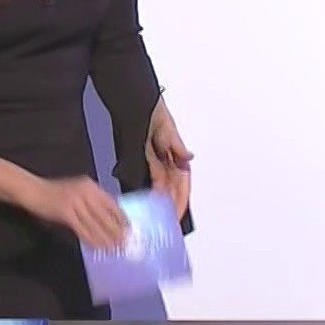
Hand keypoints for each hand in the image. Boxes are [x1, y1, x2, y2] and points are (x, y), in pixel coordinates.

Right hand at [27, 176, 129, 251]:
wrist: (33, 190)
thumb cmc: (54, 192)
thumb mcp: (76, 191)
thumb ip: (91, 201)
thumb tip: (107, 219)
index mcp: (90, 186)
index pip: (111, 203)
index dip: (121, 218)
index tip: (129, 229)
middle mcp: (86, 192)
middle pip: (105, 215)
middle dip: (116, 231)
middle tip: (125, 243)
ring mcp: (76, 202)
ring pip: (95, 224)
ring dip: (106, 238)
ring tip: (114, 249)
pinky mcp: (66, 213)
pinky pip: (83, 230)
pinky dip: (91, 240)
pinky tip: (97, 247)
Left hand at [146, 98, 192, 220]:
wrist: (136, 102)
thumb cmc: (154, 111)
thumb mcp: (166, 127)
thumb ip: (175, 144)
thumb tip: (188, 156)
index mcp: (178, 155)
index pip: (182, 184)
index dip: (180, 201)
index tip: (176, 215)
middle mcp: (169, 161)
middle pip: (172, 190)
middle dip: (170, 207)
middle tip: (165, 223)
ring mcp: (157, 163)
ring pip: (162, 188)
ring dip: (160, 203)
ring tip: (156, 218)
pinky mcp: (145, 161)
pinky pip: (151, 181)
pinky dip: (149, 192)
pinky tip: (145, 202)